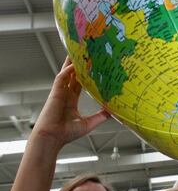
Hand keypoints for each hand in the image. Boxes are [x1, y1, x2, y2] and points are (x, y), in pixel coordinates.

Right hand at [7, 58, 109, 190]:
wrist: (51, 138)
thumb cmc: (65, 134)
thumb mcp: (88, 123)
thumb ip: (100, 116)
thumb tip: (112, 111)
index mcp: (70, 101)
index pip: (79, 84)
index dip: (86, 75)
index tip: (93, 67)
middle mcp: (65, 94)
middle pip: (72, 75)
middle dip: (77, 64)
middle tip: (84, 53)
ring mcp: (59, 93)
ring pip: (66, 73)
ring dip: (72, 63)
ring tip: (78, 51)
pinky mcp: (54, 93)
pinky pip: (61, 78)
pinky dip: (67, 71)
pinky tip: (74, 64)